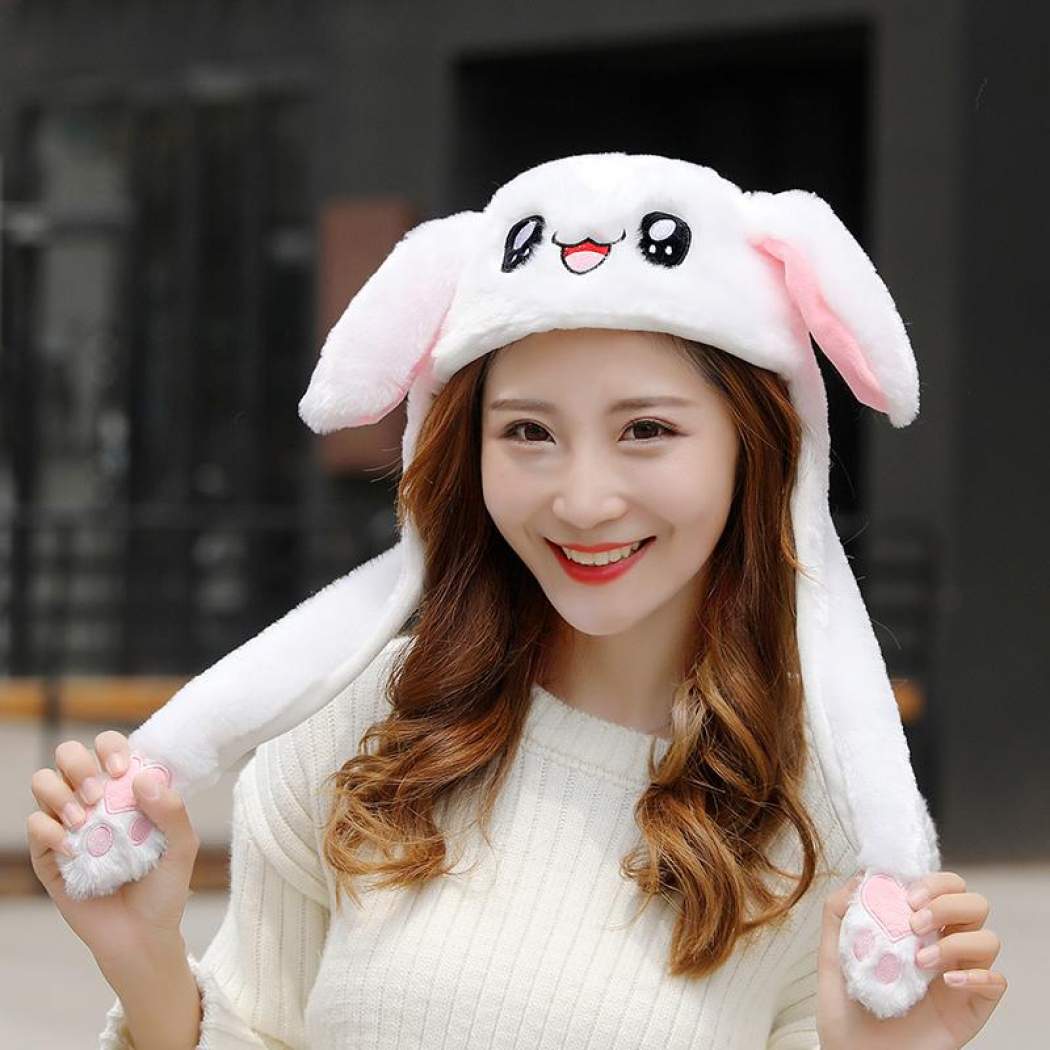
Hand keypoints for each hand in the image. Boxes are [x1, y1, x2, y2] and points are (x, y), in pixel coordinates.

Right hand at [26, 731, 199, 974]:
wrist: (141, 937)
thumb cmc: (164, 888)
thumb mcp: (182, 846)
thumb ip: (172, 810)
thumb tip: (142, 778)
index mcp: (127, 791)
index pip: (110, 747)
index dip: (110, 746)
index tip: (121, 769)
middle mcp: (94, 801)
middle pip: (68, 755)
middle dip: (78, 764)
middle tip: (97, 793)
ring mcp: (68, 826)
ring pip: (44, 783)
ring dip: (60, 794)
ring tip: (84, 819)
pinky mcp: (48, 855)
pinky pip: (35, 825)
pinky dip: (49, 831)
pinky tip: (71, 849)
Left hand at [817, 870, 1006, 1048]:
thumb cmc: (845, 1009)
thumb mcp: (830, 954)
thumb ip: (838, 913)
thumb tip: (859, 878)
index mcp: (915, 929)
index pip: (944, 887)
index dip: (933, 882)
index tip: (907, 896)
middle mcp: (943, 947)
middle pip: (974, 904)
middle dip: (947, 903)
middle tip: (915, 922)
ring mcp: (960, 977)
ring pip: (988, 939)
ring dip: (957, 941)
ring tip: (921, 961)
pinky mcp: (971, 1008)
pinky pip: (996, 982)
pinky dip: (977, 975)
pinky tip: (946, 984)